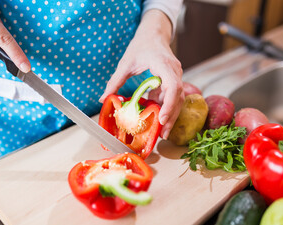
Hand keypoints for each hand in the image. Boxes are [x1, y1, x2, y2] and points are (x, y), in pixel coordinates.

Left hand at [100, 10, 183, 139]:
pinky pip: (172, 96)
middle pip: (178, 97)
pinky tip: (157, 117)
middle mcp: (174, 71)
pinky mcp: (172, 80)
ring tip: (161, 131)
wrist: (153, 34)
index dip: (169, 104)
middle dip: (171, 116)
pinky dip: (165, 107)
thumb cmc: (141, 45)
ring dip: (170, 115)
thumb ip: (115, 81)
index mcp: (164, 65)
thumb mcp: (126, 63)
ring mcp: (176, 76)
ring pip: (177, 99)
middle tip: (162, 133)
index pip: (173, 87)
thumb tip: (103, 98)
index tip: (162, 118)